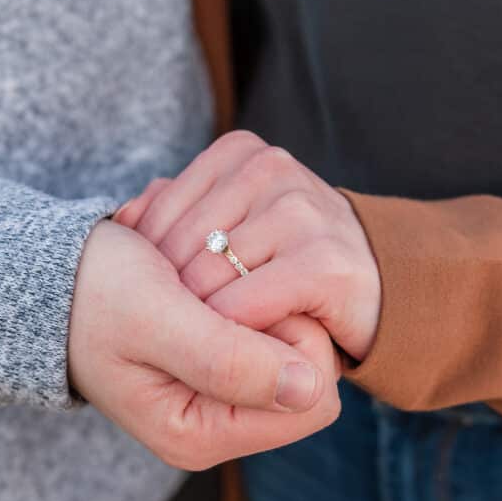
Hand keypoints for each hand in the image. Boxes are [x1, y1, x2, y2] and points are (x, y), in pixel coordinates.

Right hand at [68, 220, 340, 470]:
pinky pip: (263, 322)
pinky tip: (196, 276)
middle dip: (273, 313)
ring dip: (255, 296)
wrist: (47, 274)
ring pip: (288, 338)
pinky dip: (241, 289)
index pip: (314, 396)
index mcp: (201, 433)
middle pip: (307, 367)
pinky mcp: (216, 361)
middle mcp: (215, 424)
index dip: (294, 336)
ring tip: (195, 278)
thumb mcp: (155, 320)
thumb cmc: (92, 292)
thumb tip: (310, 389)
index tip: (238, 298)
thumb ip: (229, 360)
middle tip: (211, 283)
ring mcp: (217, 394)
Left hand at [114, 130, 380, 359]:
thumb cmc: (290, 262)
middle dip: (170, 297)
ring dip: (198, 321)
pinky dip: (231, 337)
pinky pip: (243, 308)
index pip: (158, 212)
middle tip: (175, 334)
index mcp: (240, 152)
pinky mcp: (323, 263)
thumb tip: (122, 218)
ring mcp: (300, 212)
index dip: (147, 266)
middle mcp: (270, 171)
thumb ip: (179, 212)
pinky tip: (238, 348)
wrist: (379, 288)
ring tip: (203, 343)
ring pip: (205, 279)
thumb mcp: (233, 222)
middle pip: (178, 248)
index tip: (156, 301)